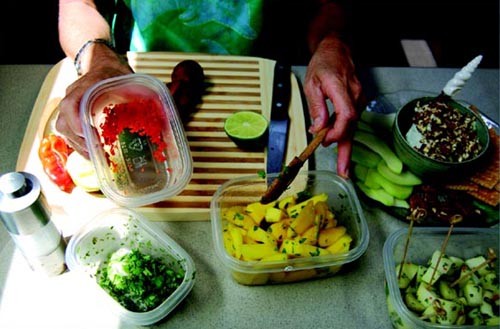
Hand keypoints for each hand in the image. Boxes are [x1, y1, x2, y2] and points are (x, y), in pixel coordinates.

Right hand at [55, 51, 132, 157]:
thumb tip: (163, 112)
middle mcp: (73, 97)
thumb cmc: (114, 72)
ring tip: (95, 156)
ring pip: (64, 129)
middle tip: (95, 153)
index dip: (75, 121)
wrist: (102, 64)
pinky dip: (79, 143)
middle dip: (78, 141)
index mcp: (85, 86)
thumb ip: (140, 94)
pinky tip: (93, 152)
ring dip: (78, 145)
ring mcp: (71, 106)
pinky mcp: (73, 115)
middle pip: (64, 122)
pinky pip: (69, 131)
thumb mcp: (127, 79)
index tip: (87, 134)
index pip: (70, 104)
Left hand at [304, 34, 362, 177]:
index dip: (337, 131)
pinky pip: (351, 121)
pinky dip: (343, 134)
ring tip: (342, 167)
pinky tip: (336, 144)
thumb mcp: (311, 83)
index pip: (347, 115)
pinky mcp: (358, 102)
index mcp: (341, 88)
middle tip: (343, 172)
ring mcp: (359, 98)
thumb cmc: (323, 63)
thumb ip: (316, 106)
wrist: (337, 49)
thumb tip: (318, 129)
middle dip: (346, 151)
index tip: (324, 140)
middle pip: (352, 127)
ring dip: (344, 145)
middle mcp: (355, 95)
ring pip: (352, 126)